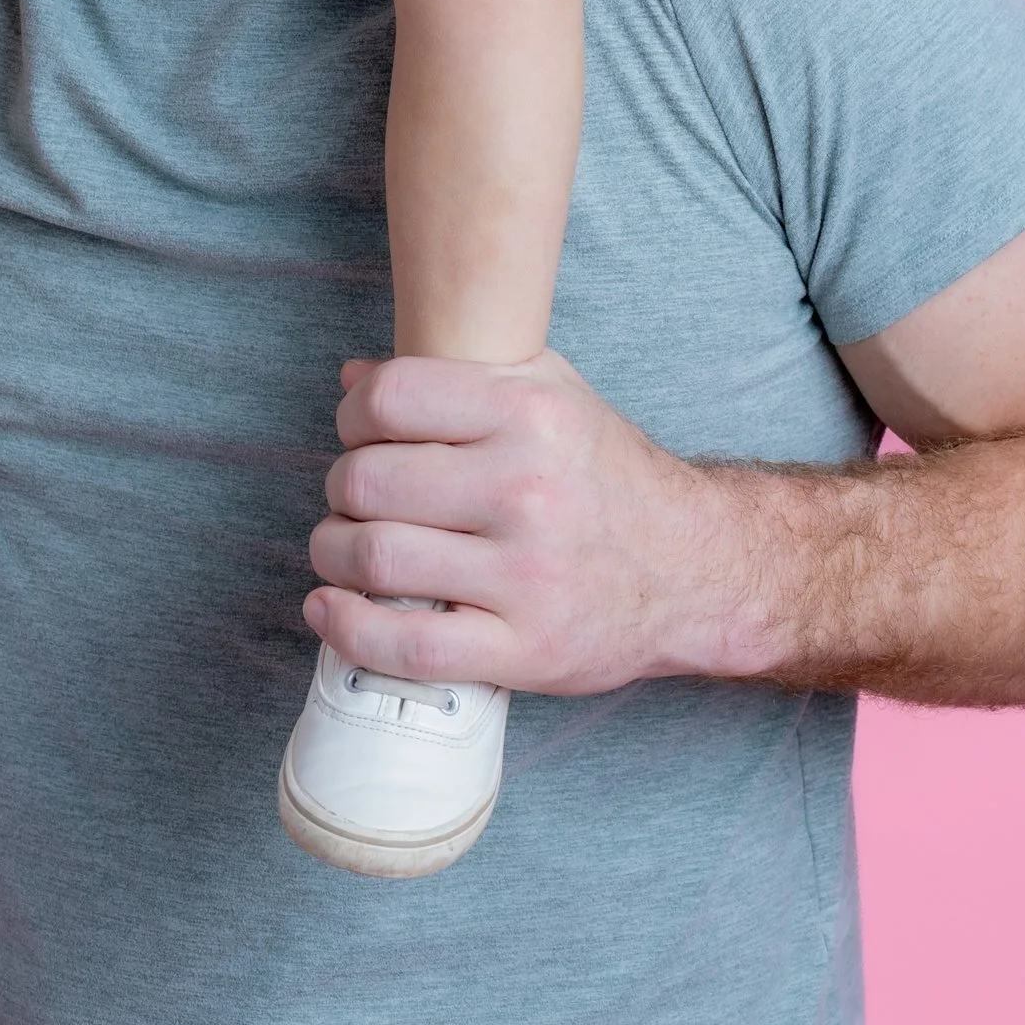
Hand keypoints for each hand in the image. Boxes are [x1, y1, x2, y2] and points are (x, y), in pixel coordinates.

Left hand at [304, 349, 744, 695]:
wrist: (694, 569)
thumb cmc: (606, 474)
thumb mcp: (551, 394)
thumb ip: (458, 374)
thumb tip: (352, 375)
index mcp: (529, 412)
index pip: (391, 399)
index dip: (352, 414)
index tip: (356, 433)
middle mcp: (526, 489)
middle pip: (369, 481)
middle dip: (340, 489)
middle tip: (351, 497)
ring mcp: (525, 575)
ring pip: (376, 561)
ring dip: (333, 554)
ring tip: (341, 548)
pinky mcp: (524, 650)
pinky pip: (408, 646)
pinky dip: (349, 629)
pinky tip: (330, 608)